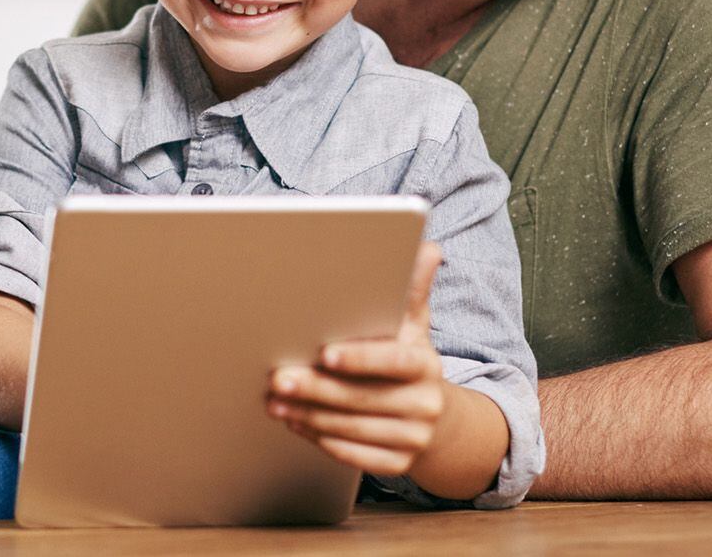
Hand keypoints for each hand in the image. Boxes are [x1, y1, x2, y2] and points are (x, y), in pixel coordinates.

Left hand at [266, 242, 446, 475]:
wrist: (436, 419)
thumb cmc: (409, 361)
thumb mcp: (413, 325)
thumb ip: (412, 290)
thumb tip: (428, 247)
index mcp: (427, 364)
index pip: (393, 362)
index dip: (359, 358)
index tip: (324, 353)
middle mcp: (426, 404)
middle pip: (362, 398)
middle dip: (315, 388)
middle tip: (277, 377)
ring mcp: (414, 438)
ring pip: (351, 428)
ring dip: (308, 415)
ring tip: (275, 400)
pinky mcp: (399, 464)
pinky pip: (354, 456)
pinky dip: (321, 439)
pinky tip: (295, 424)